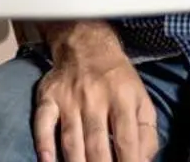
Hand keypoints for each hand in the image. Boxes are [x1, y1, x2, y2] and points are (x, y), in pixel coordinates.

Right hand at [34, 29, 159, 161]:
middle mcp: (95, 98)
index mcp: (122, 98)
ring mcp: (69, 98)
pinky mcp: (48, 97)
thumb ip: (147, 134)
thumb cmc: (118, 81)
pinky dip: (43, 144)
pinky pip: (42, 123)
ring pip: (71, 139)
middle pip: (97, 144)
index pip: (126, 139)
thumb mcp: (141, 100)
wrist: (86, 45)